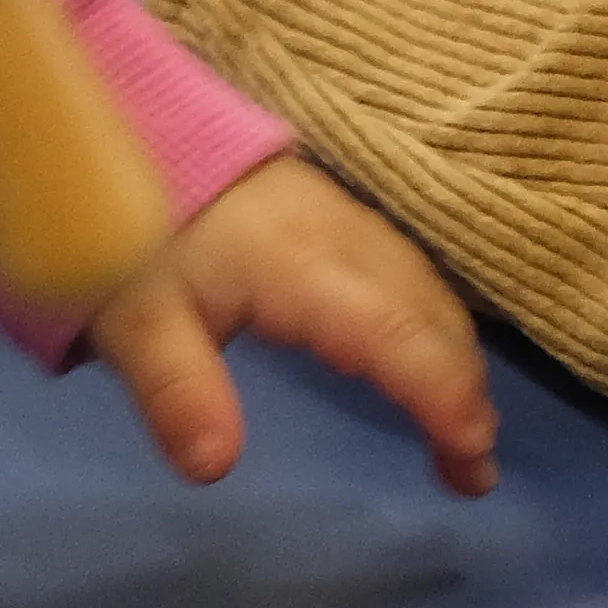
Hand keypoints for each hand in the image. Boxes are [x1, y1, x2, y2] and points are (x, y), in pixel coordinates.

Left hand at [78, 152, 496, 493]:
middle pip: (431, 312)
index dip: (441, 391)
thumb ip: (178, 392)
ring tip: (464, 440)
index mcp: (302, 263)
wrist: (135, 132)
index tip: (472, 453)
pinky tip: (432, 366)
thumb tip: (216, 469)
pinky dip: (439, 331)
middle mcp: (347, 237)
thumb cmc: (135, 235)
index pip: (393, 330)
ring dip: (458, 364)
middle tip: (472, 475)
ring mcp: (353, 221)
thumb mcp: (136, 321)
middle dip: (465, 392)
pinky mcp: (347, 220)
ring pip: (432, 292)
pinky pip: (417, 277)